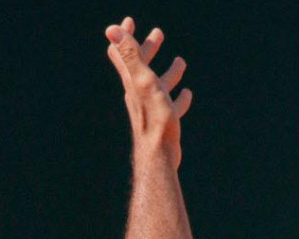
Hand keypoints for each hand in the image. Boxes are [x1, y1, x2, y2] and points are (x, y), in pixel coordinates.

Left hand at [105, 17, 191, 167]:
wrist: (159, 156)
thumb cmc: (153, 118)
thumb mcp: (143, 81)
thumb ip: (130, 55)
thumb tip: (111, 31)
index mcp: (133, 82)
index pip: (123, 54)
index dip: (124, 36)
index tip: (128, 22)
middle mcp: (138, 95)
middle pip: (141, 67)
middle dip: (148, 49)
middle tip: (158, 33)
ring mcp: (151, 109)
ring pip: (158, 85)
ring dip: (168, 72)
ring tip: (180, 61)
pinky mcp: (163, 123)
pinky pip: (171, 106)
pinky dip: (178, 98)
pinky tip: (187, 94)